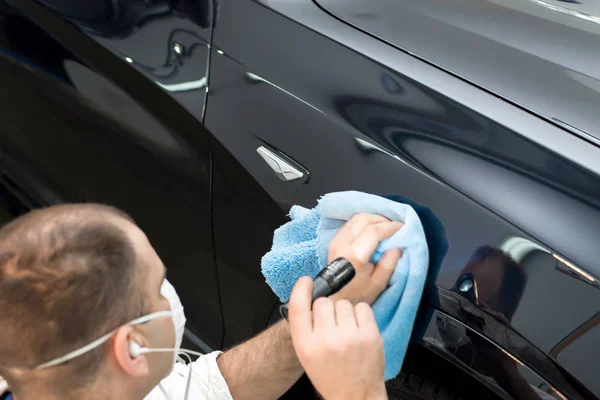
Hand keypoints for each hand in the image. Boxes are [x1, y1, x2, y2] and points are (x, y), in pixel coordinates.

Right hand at [289, 277, 387, 399]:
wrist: (355, 395)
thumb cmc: (330, 373)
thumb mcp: (307, 354)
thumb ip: (306, 328)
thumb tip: (311, 296)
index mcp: (305, 346)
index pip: (297, 307)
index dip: (301, 289)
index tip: (306, 281)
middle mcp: (326, 340)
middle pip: (323, 302)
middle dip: (327, 309)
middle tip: (332, 325)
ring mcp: (350, 337)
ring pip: (344, 303)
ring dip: (345, 312)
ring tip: (347, 330)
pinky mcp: (370, 335)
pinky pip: (363, 307)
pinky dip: (361, 314)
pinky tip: (359, 328)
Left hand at [329, 214, 402, 303]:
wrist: (333, 299)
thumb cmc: (357, 294)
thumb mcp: (379, 283)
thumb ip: (390, 262)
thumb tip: (399, 243)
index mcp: (354, 256)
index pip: (374, 231)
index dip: (391, 226)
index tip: (403, 228)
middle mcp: (342, 244)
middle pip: (364, 219)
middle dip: (382, 220)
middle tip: (395, 228)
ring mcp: (336, 240)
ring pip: (356, 218)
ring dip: (373, 219)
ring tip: (386, 228)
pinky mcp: (334, 240)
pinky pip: (351, 223)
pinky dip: (365, 222)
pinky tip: (374, 230)